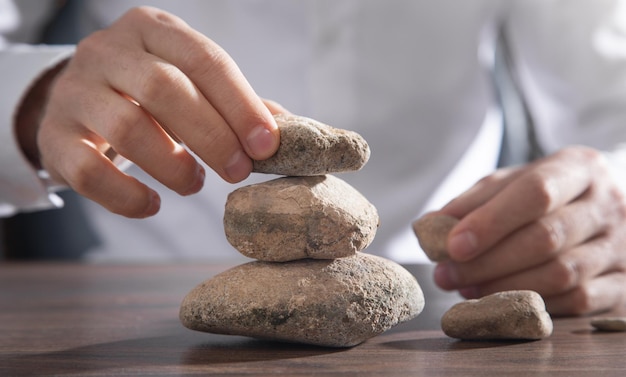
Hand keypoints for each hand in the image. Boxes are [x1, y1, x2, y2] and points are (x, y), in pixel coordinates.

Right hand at [30, 7, 279, 217]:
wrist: (78, 99)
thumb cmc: (150, 93)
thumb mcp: (191, 83)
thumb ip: (236, 103)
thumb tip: (292, 131)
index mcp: (153, 29)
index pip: (204, 59)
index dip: (240, 104)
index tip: (267, 145)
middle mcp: (109, 51)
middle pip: (164, 89)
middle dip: (211, 136)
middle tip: (237, 172)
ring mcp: (75, 91)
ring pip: (127, 128)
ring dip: (172, 165)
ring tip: (194, 183)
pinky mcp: (54, 135)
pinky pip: (88, 171)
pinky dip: (126, 195)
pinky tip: (152, 205)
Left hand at [431, 145, 625, 315]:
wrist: (602, 212)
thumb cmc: (546, 196)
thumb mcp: (511, 186)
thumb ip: (473, 202)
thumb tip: (428, 227)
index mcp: (579, 168)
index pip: (536, 192)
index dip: (490, 221)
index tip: (452, 245)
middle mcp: (608, 204)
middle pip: (545, 237)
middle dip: (487, 261)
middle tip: (445, 275)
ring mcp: (621, 246)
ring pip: (560, 273)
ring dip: (504, 286)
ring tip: (465, 289)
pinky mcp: (623, 283)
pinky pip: (578, 301)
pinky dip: (534, 303)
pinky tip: (501, 302)